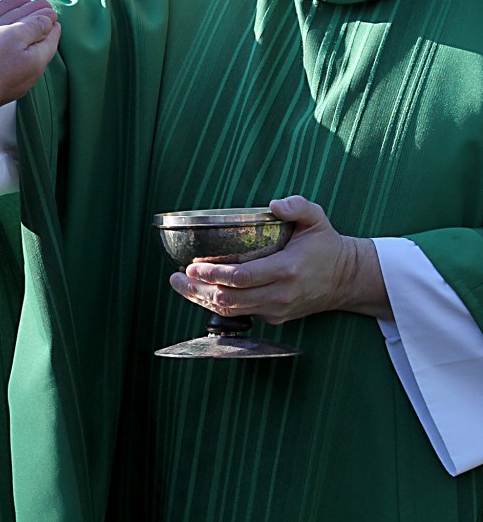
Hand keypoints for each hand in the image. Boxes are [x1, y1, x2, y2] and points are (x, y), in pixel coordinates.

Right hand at [0, 0, 60, 104]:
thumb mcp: (13, 35)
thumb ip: (34, 26)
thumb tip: (50, 19)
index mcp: (39, 58)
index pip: (52, 35)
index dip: (49, 19)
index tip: (49, 10)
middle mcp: (33, 72)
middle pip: (41, 45)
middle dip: (39, 29)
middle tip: (38, 15)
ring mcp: (19, 81)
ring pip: (27, 55)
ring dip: (26, 40)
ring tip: (21, 29)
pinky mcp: (5, 86)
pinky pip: (15, 64)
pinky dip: (14, 52)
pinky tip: (6, 49)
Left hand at [169, 196, 392, 323]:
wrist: (346, 279)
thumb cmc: (326, 245)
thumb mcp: (317, 218)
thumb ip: (297, 206)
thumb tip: (274, 204)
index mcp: (287, 269)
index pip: (242, 277)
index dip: (213, 274)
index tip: (191, 265)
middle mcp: (280, 294)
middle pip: (230, 298)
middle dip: (198, 289)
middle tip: (176, 276)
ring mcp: (277, 309)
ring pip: (232, 310)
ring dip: (202, 299)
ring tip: (180, 285)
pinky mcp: (274, 317)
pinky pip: (240, 313)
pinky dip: (218, 304)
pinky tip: (201, 291)